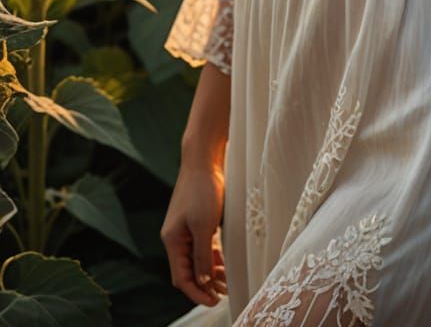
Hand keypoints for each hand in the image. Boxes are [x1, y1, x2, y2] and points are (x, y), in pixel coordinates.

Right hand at [161, 158, 228, 306]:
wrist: (204, 159)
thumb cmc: (202, 190)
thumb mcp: (204, 225)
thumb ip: (202, 256)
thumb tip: (203, 282)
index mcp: (172, 240)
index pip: (181, 277)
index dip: (196, 292)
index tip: (213, 302)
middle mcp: (177, 237)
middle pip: (188, 271)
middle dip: (204, 286)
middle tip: (223, 296)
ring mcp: (187, 229)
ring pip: (198, 260)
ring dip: (211, 273)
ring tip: (228, 285)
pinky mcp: (199, 221)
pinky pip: (204, 247)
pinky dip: (213, 258)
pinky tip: (225, 266)